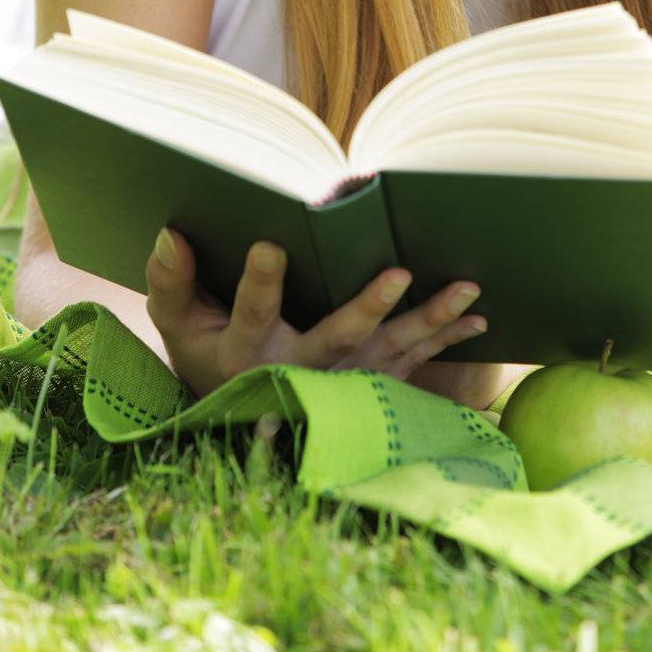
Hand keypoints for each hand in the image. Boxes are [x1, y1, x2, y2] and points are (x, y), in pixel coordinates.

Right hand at [144, 226, 486, 399]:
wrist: (242, 418)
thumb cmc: (208, 355)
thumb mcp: (179, 325)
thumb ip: (170, 281)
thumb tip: (171, 233)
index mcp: (250, 347)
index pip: (253, 310)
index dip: (260, 281)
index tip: (270, 245)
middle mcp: (301, 367)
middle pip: (336, 337)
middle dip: (368, 306)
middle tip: (399, 273)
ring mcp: (342, 378)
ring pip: (389, 349)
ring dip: (430, 319)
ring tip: (468, 289)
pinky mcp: (370, 381)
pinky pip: (414, 361)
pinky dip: (447, 339)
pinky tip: (481, 317)